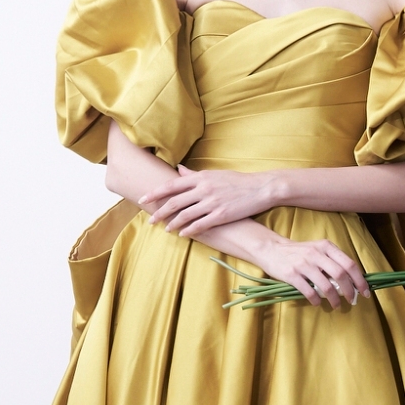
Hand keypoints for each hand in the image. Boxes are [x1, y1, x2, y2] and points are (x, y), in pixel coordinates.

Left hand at [139, 165, 279, 236]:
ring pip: (185, 215)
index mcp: (201, 177)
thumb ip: (195, 175)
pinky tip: (183, 234)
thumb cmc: (237, 181)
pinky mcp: (221, 214)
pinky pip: (200, 225)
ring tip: (166, 229)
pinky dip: (189, 230)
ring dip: (173, 224)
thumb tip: (179, 170)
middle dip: (160, 212)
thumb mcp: (214, 174)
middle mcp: (204, 189)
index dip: (156, 193)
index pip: (172, 185)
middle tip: (150, 220)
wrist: (260, 187)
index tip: (144, 199)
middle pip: (175, 202)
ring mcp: (212, 202)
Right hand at [251, 232, 370, 309]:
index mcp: (326, 246)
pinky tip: (317, 303)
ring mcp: (304, 264)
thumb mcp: (317, 249)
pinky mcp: (292, 274)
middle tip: (352, 300)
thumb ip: (332, 260)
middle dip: (350, 291)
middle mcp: (316, 254)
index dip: (360, 280)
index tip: (365, 292)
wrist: (271, 249)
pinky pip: (309, 291)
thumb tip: (352, 280)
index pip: (349, 263)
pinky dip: (316, 300)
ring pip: (327, 285)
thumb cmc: (298, 252)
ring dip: (334, 299)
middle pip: (341, 275)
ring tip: (336, 306)